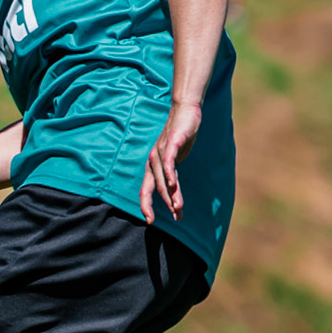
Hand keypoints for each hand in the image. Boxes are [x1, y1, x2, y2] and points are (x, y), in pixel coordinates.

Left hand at [142, 101, 201, 223]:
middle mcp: (153, 160)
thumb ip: (173, 175)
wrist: (185, 111)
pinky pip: (169, 161)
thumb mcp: (175, 159)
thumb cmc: (180, 137)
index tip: (150, 221)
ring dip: (170, 195)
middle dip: (159, 205)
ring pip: (163, 178)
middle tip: (164, 220)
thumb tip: (173, 193)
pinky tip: (173, 184)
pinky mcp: (172, 142)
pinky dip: (169, 173)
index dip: (146, 205)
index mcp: (153, 165)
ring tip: (177, 209)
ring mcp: (161, 151)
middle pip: (153, 187)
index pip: (146, 189)